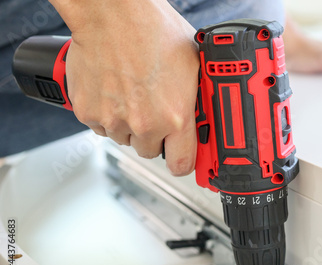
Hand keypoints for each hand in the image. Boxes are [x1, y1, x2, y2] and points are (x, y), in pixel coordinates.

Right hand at [50, 0, 199, 175]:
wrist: (113, 13)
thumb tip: (204, 114)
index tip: (180, 157)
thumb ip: (196, 98)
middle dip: (154, 136)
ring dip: (130, 125)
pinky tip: (114, 90)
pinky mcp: (89, 113)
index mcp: (176, 116)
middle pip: (150, 151)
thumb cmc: (153, 30)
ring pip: (125, 139)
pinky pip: (101, 126)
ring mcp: (114, 120)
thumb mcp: (193, 66)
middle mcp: (145, 124)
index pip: (182, 164)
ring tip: (133, 93)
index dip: (182, 161)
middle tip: (153, 110)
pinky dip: (107, 114)